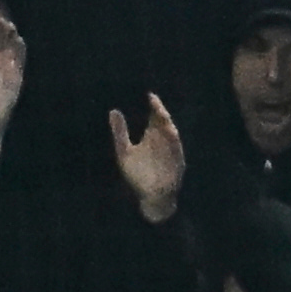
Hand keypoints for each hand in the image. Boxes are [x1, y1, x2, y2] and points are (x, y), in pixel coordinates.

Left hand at [110, 92, 186, 219]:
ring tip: (162, 116)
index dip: (154, 106)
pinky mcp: (176, 166)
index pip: (155, 118)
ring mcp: (171, 153)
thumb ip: (119, 132)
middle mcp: (163, 142)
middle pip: (165, 125)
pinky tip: (171, 136)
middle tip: (155, 103)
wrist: (149, 197)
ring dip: (168, 127)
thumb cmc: (138, 174)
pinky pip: (177, 153)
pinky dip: (174, 145)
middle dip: (161, 114)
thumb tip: (113, 110)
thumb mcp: (124, 152)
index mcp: (152, 137)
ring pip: (172, 137)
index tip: (150, 95)